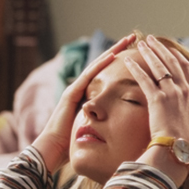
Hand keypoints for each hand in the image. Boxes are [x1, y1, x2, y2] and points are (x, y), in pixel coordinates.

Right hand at [31, 33, 136, 172]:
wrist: (53, 151)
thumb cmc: (71, 146)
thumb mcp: (92, 131)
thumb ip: (103, 124)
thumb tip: (125, 128)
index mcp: (87, 97)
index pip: (105, 75)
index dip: (120, 63)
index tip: (135, 54)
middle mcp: (80, 90)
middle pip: (102, 65)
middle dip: (118, 50)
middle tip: (133, 37)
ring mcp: (74, 91)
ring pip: (96, 66)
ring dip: (112, 51)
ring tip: (127, 40)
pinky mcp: (71, 94)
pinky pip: (89, 76)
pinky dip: (100, 65)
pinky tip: (113, 55)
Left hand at [124, 35, 188, 154]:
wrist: (179, 149)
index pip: (186, 67)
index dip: (177, 55)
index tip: (169, 48)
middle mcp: (184, 89)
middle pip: (172, 62)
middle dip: (161, 48)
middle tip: (151, 39)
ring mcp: (171, 93)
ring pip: (159, 66)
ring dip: (149, 53)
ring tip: (141, 44)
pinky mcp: (157, 100)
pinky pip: (145, 79)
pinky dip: (136, 68)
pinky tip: (129, 60)